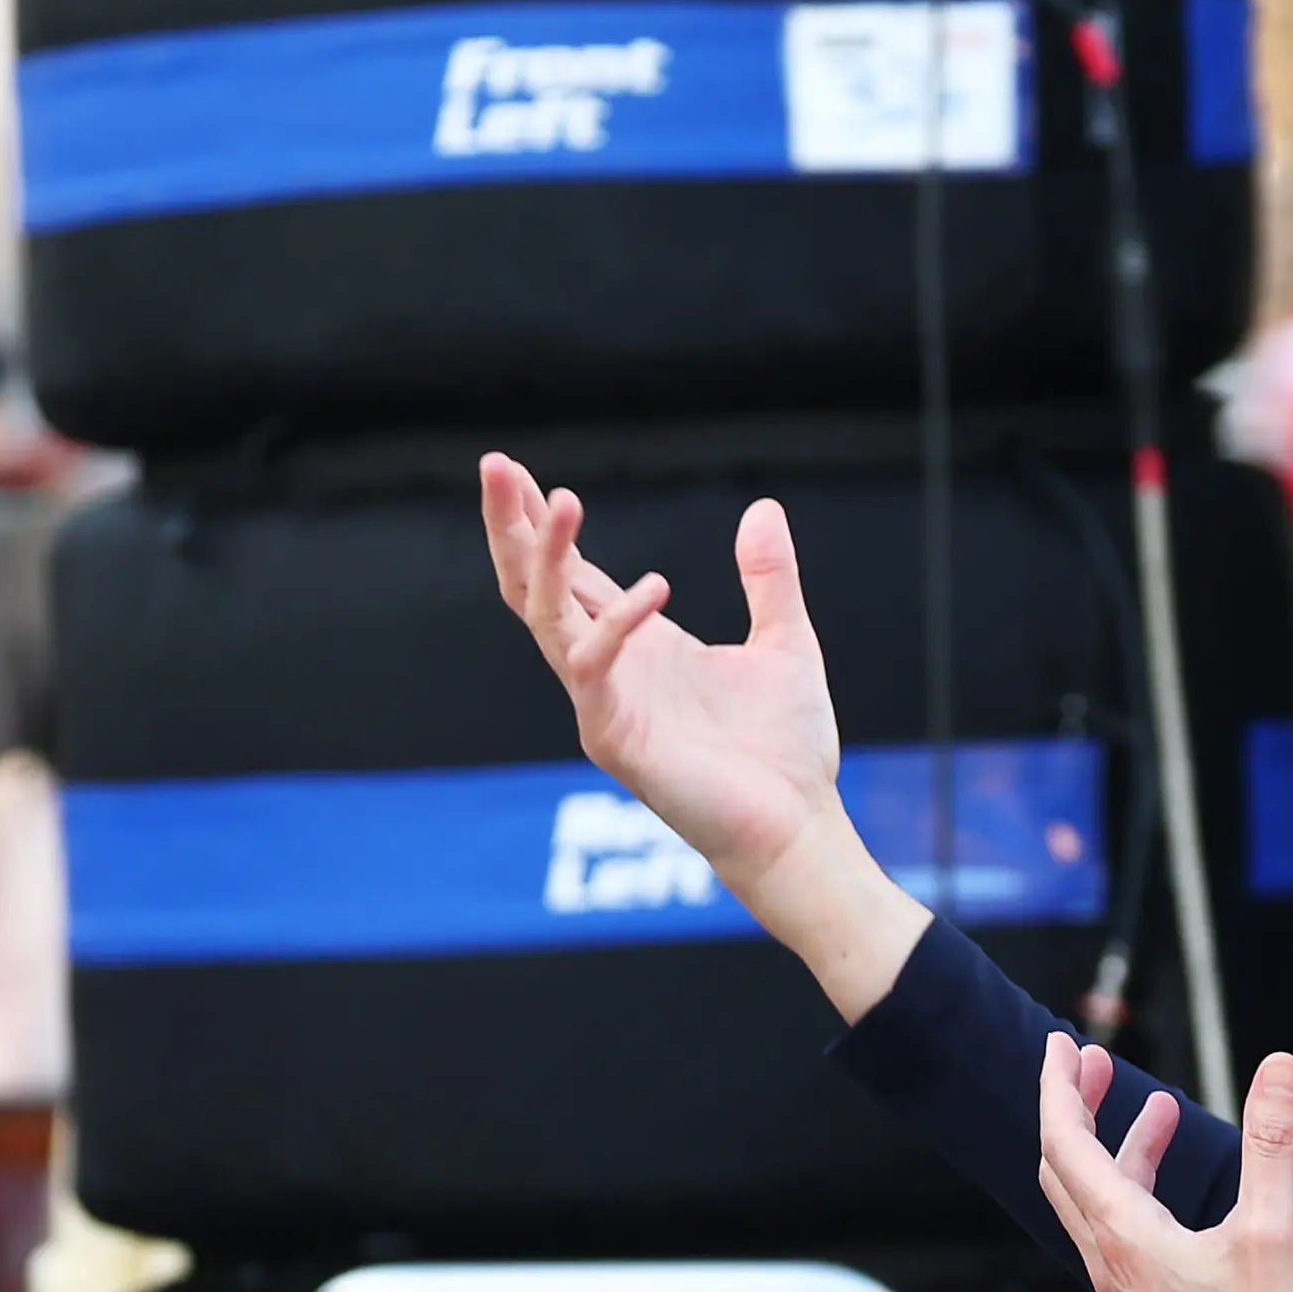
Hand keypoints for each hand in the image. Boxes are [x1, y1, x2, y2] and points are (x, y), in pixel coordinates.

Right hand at [476, 455, 928, 1012]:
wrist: (797, 827)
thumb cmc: (785, 749)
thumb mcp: (786, 641)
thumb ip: (767, 578)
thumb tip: (762, 507)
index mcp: (638, 643)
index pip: (570, 572)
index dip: (542, 522)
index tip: (519, 471)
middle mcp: (609, 667)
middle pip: (534, 586)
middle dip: (510, 526)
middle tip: (494, 464)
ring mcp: (603, 703)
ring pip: (546, 618)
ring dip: (543, 557)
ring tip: (559, 498)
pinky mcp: (613, 739)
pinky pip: (592, 671)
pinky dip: (615, 625)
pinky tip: (656, 588)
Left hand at [1036, 1036, 1292, 1291]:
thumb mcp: (1273, 1230)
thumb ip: (1273, 1141)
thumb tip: (1281, 1067)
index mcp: (1123, 1238)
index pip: (1064, 1143)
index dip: (1056, 1087)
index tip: (1059, 1044)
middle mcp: (1110, 1263)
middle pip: (1065, 1168)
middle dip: (1075, 1107)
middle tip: (1089, 1061)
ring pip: (1094, 1203)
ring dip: (1114, 1149)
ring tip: (1159, 1110)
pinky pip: (1120, 1235)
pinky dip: (1135, 1192)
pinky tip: (1178, 1191)